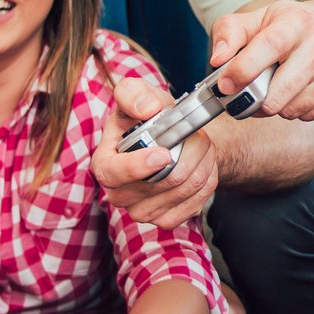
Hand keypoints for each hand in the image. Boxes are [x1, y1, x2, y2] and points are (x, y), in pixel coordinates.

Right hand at [91, 76, 219, 228]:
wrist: (171, 140)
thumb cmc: (148, 119)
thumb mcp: (135, 95)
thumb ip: (133, 93)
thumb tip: (147, 109)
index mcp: (105, 164)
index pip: (113, 173)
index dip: (138, 166)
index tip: (163, 154)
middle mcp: (119, 194)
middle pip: (163, 180)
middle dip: (189, 152)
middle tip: (198, 134)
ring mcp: (142, 211)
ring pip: (186, 188)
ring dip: (203, 161)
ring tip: (202, 144)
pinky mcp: (165, 220)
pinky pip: (197, 201)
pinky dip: (208, 179)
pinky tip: (202, 164)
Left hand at [209, 0, 313, 121]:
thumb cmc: (300, 24)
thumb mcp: (263, 17)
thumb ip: (230, 32)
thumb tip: (217, 60)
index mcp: (298, 22)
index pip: (267, 47)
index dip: (241, 71)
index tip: (225, 85)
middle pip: (276, 96)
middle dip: (256, 99)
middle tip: (252, 91)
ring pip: (291, 111)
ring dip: (279, 104)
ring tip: (282, 85)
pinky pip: (310, 116)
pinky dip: (300, 108)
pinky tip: (303, 89)